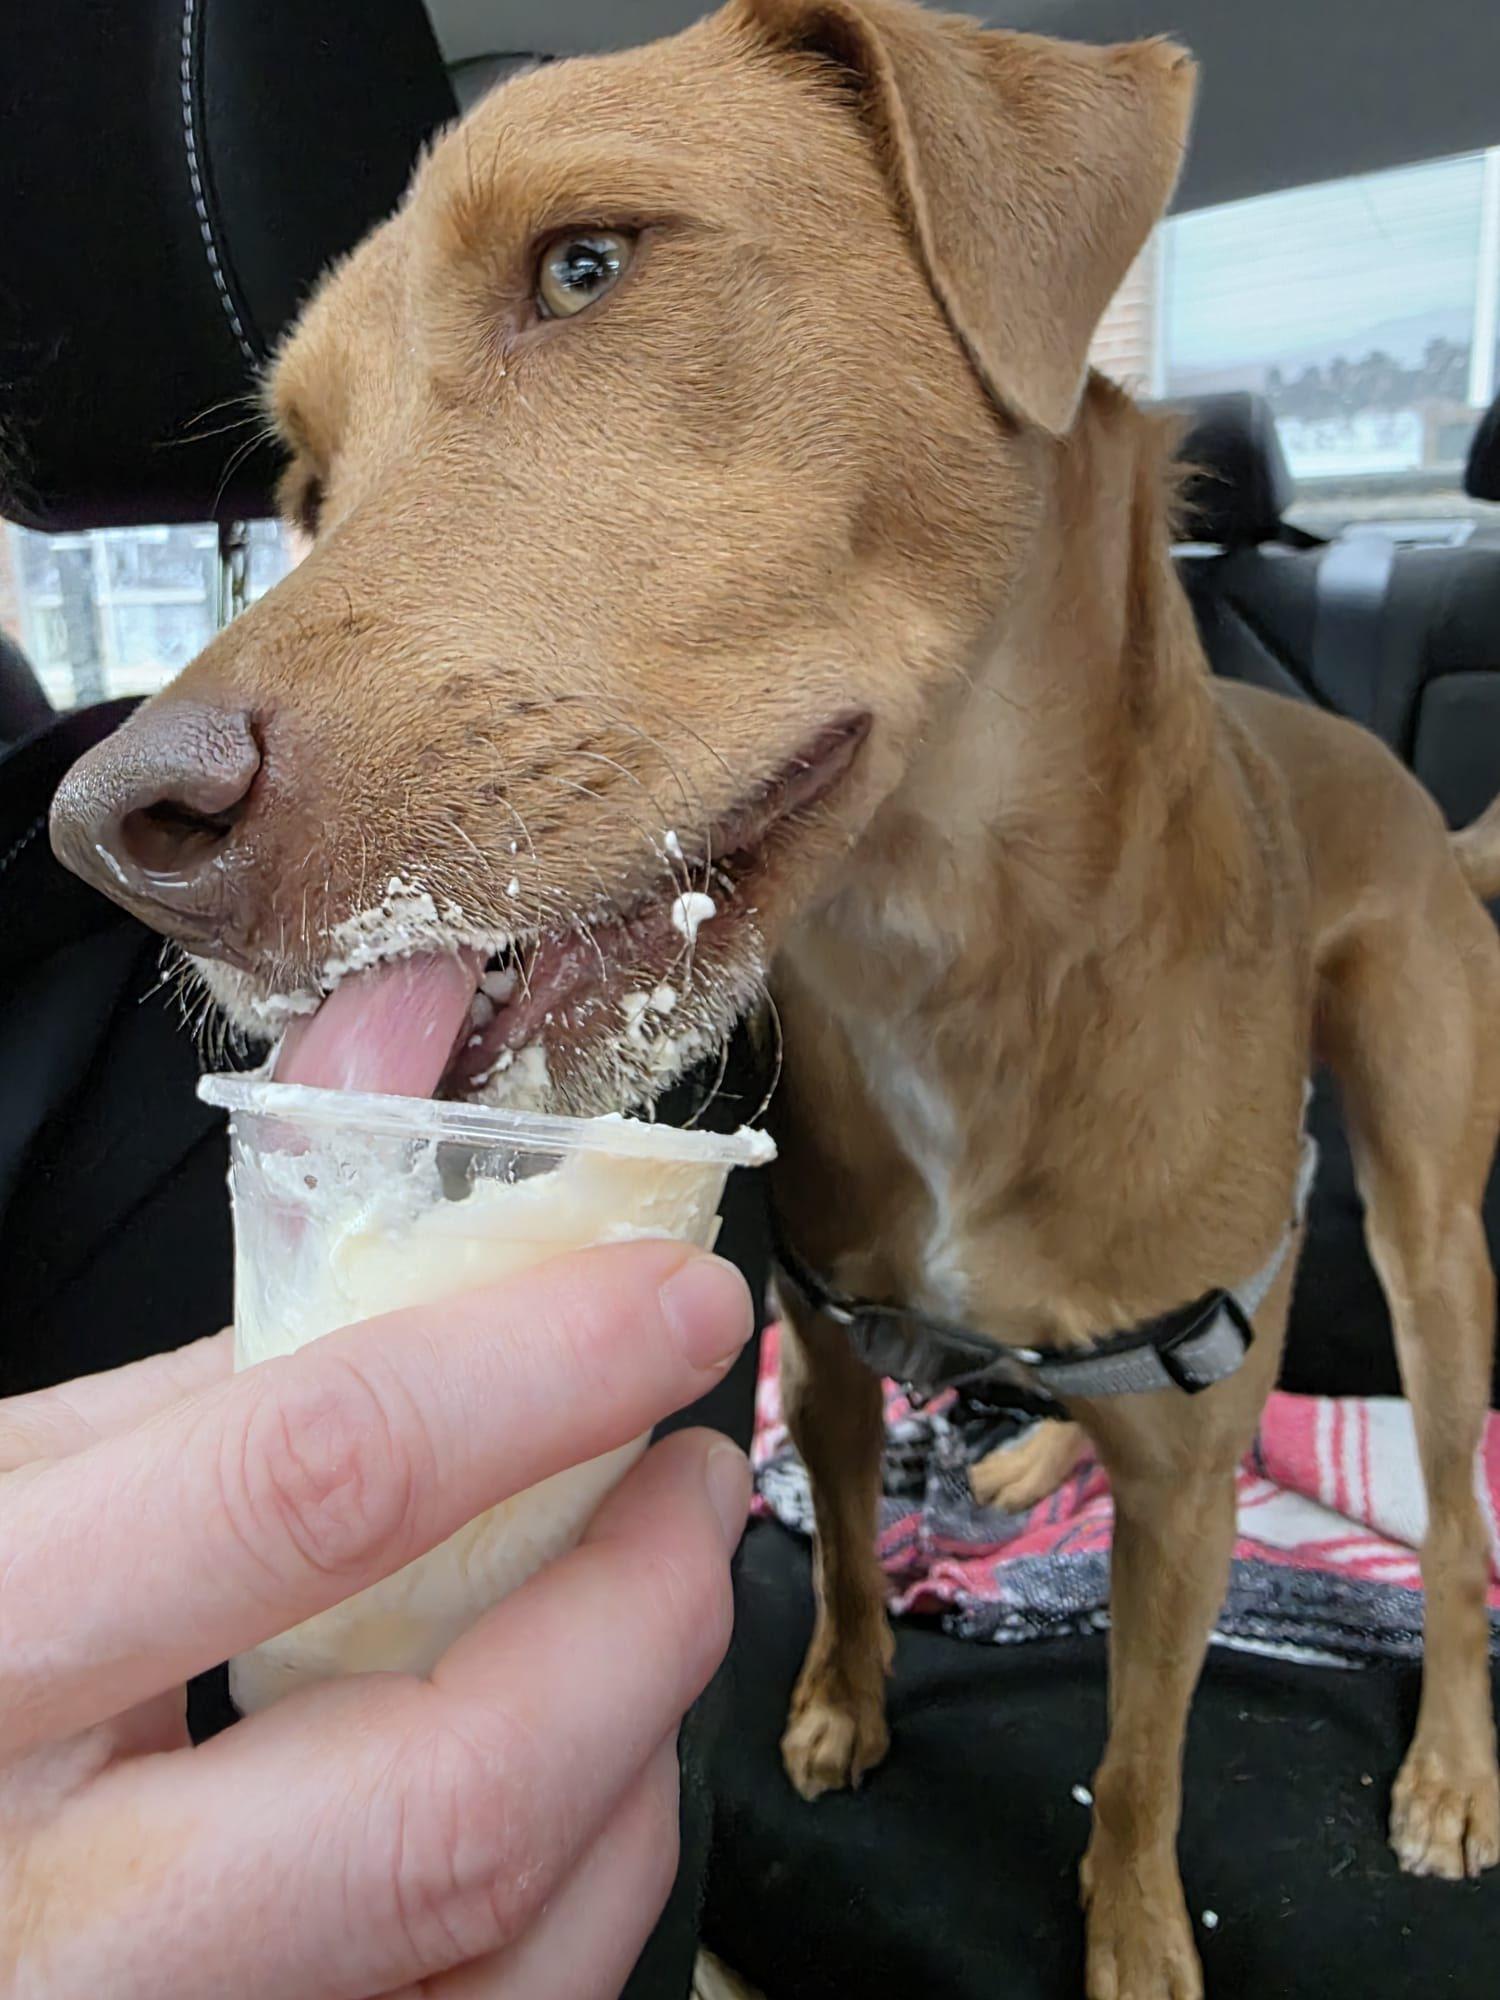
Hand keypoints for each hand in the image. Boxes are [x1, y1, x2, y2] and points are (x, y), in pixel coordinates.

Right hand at [0, 1240, 753, 1998]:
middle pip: (464, 1802)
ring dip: (640, 1745)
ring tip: (643, 1606)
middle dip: (647, 1609)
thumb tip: (466, 1270)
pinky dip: (582, 1874)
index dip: (538, 1376)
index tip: (673, 1304)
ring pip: (524, 1949)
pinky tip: (572, 1766)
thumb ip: (220, 1390)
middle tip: (692, 1478)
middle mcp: (78, 1936)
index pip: (313, 1495)